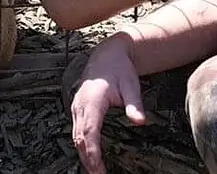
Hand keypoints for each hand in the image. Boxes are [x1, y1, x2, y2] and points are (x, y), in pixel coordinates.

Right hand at [71, 37, 146, 173]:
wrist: (107, 55)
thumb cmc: (119, 69)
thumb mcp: (131, 85)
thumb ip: (134, 104)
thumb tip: (140, 122)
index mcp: (92, 99)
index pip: (90, 130)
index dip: (92, 152)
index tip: (99, 168)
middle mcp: (80, 104)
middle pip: (79, 137)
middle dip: (87, 159)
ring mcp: (76, 107)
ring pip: (75, 136)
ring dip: (83, 154)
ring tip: (95, 171)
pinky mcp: (77, 110)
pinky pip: (76, 131)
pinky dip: (81, 146)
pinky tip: (90, 157)